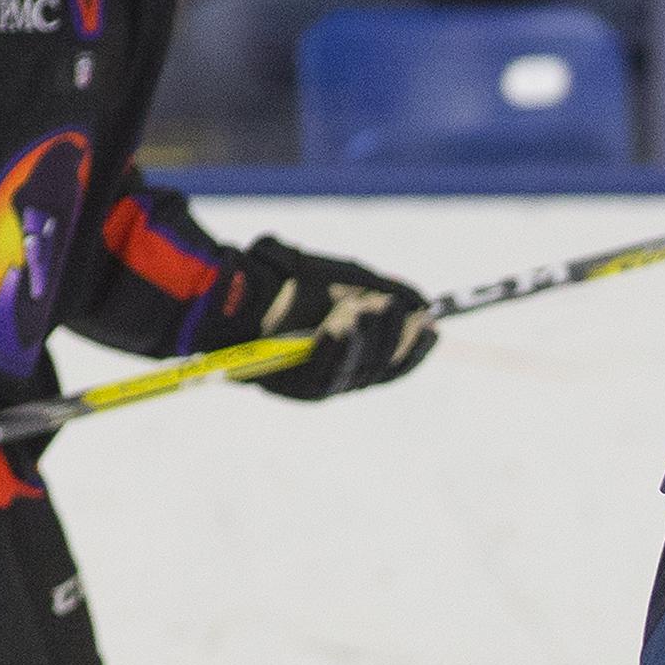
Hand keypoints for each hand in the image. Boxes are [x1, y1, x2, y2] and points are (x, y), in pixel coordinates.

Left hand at [208, 238, 433, 399]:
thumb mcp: (345, 277)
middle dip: (390, 335)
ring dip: (361, 338)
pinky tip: (336, 328)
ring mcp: (315, 385)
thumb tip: (423, 302)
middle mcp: (339, 375)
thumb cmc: (288, 283)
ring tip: (361, 309)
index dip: (415, 347)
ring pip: (355, 371)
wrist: (232, 293)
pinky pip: (320, 373)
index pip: (396, 362)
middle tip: (391, 305)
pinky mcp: (290, 387)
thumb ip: (384, 288)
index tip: (432, 324)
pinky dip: (331, 350)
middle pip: (381, 368)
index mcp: (356, 354)